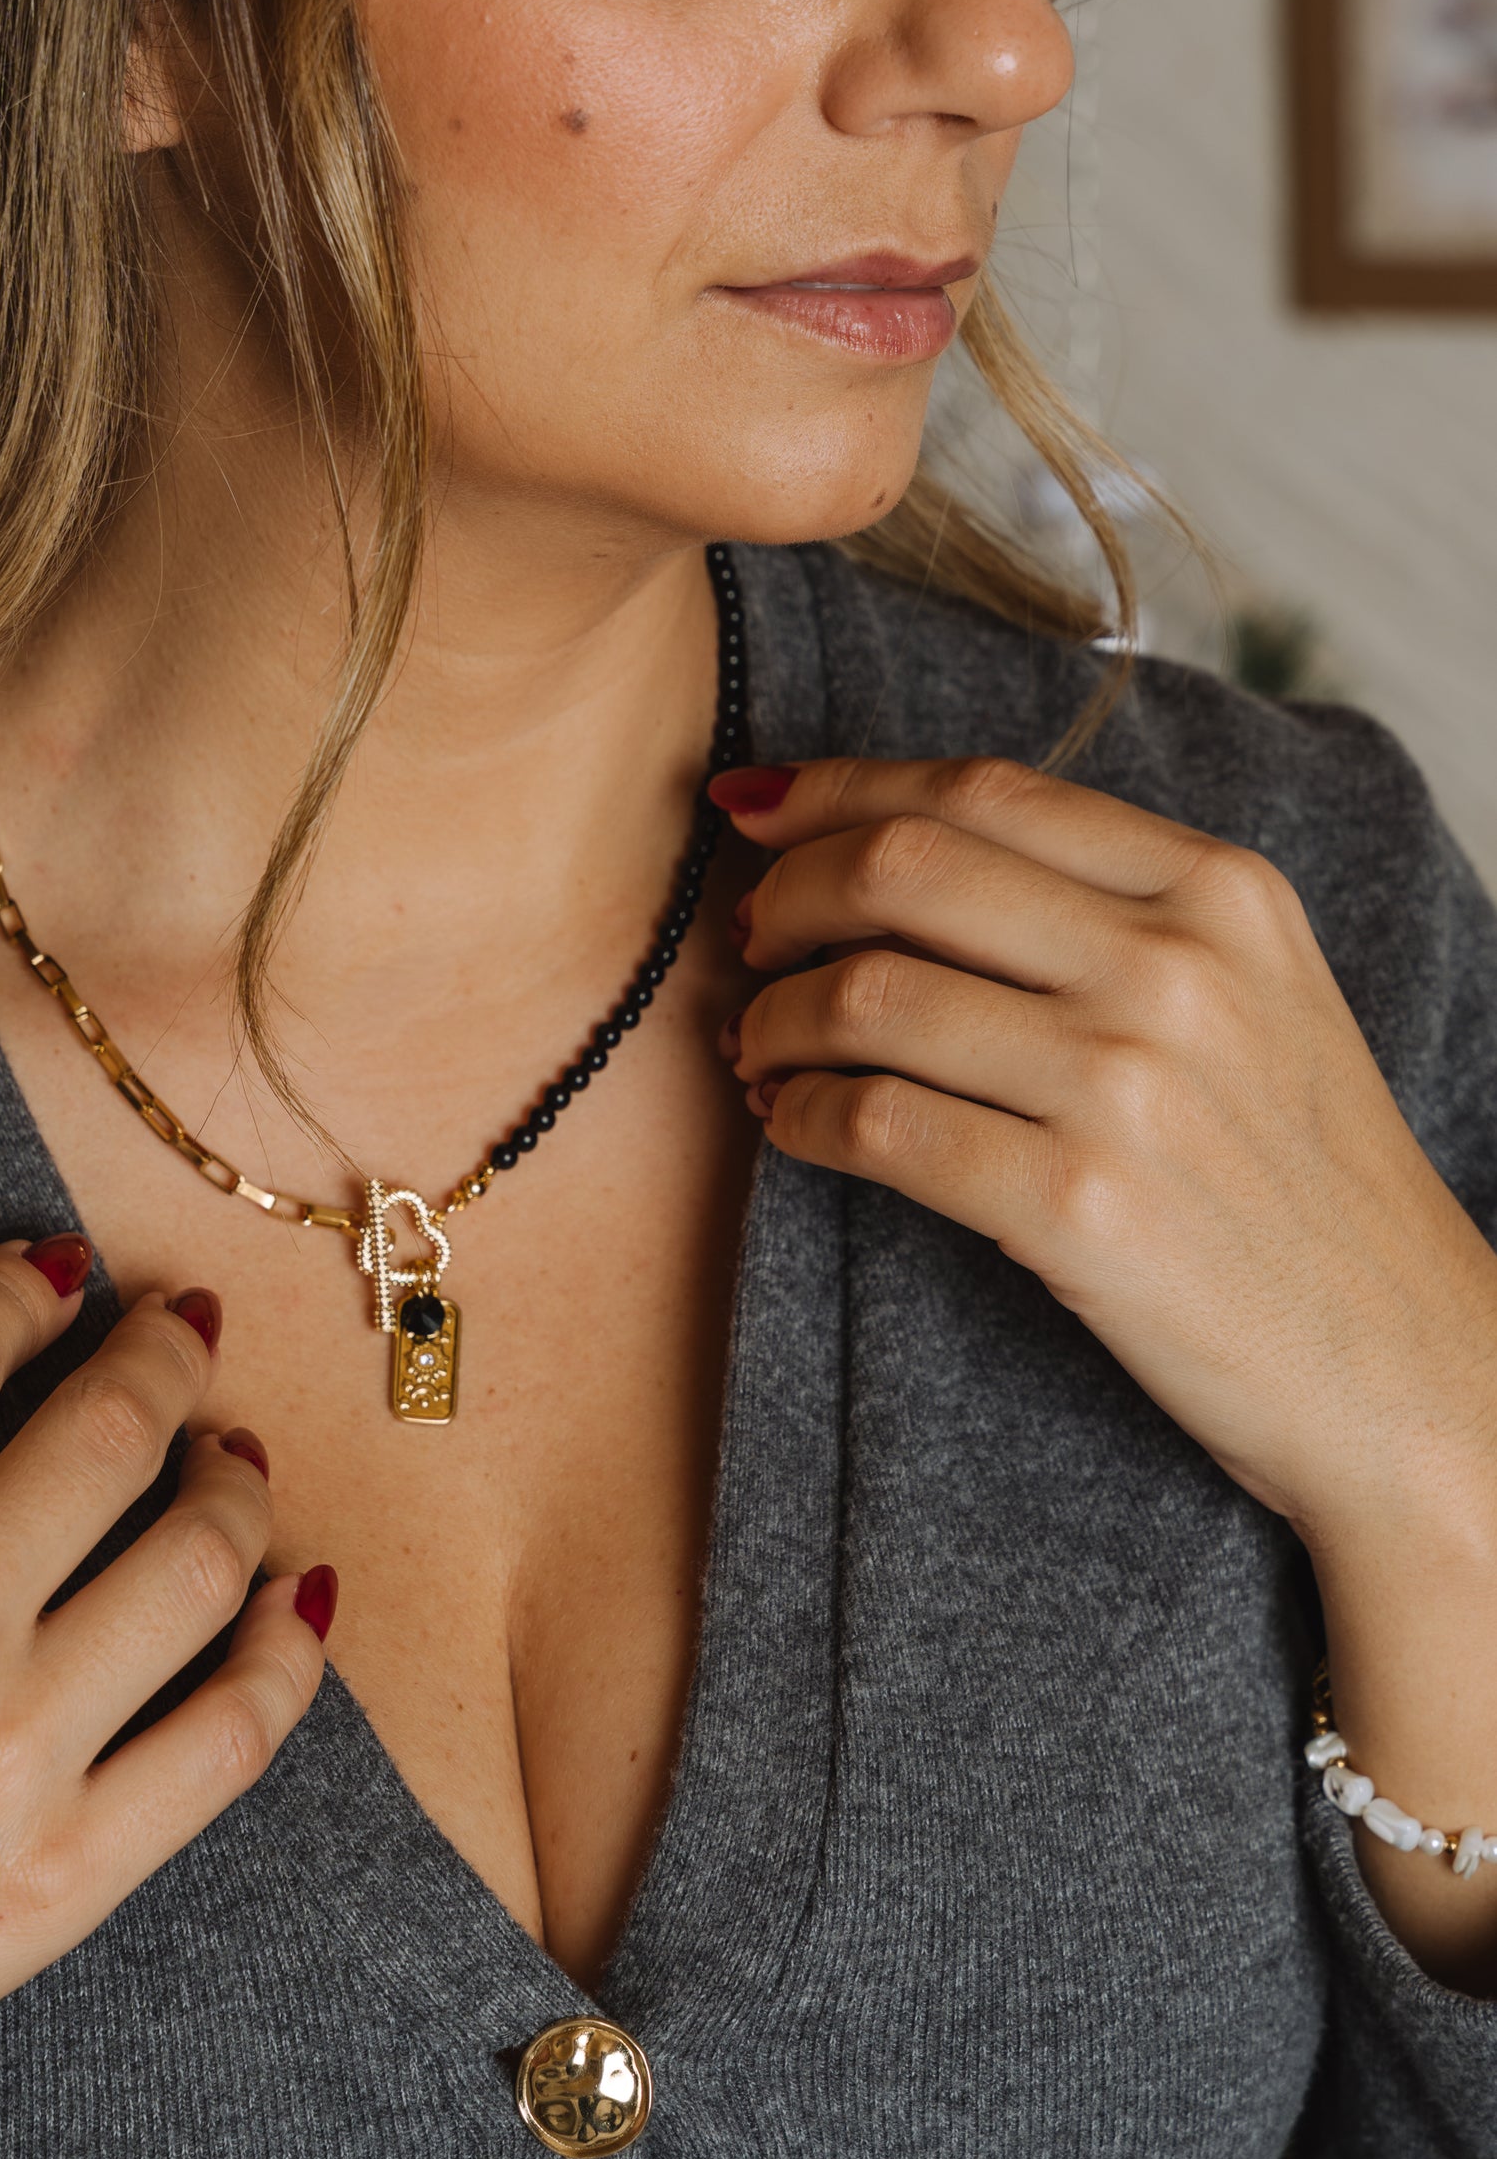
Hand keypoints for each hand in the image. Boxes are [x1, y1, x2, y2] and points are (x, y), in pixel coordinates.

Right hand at [0, 1238, 328, 2158]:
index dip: (22, 1288)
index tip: (58, 1269)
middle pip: (110, 1429)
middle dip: (162, 1353)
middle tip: (184, 1329)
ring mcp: (10, 1754)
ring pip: (197, 1559)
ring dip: (233, 1483)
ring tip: (234, 1456)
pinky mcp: (63, 1875)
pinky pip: (232, 1736)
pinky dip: (288, 1652)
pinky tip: (301, 1597)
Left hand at [716, 755, 1496, 1546]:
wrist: (1406, 1370)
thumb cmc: (1298, 1179)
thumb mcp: (1253, 994)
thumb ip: (1109, 906)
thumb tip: (894, 840)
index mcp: (1221, 889)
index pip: (984, 789)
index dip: (843, 788)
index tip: (758, 806)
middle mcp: (1176, 968)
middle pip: (904, 866)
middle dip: (788, 893)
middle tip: (752, 939)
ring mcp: (1128, 1088)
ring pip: (866, 995)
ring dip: (774, 1019)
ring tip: (759, 1049)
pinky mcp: (1078, 1212)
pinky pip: (875, 1127)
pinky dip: (798, 1117)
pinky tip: (792, 1125)